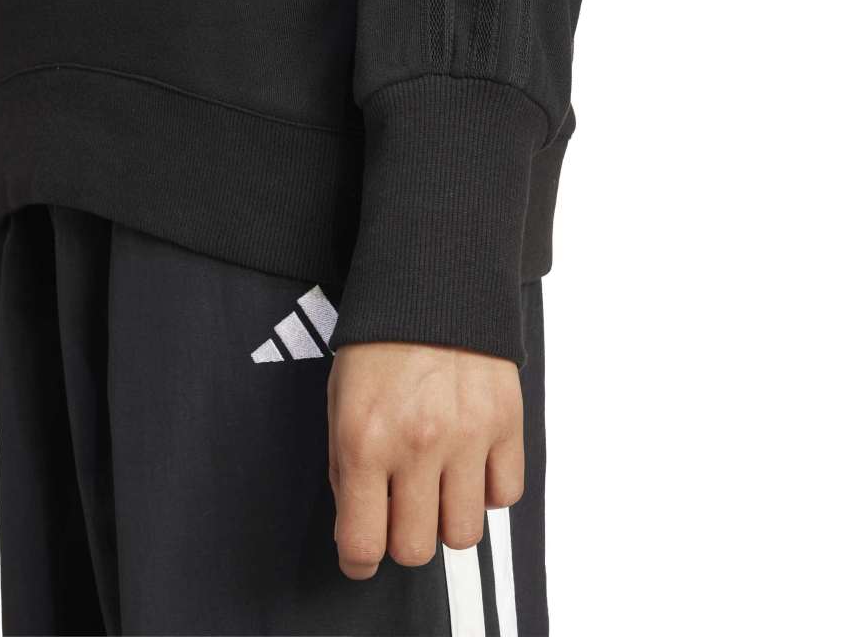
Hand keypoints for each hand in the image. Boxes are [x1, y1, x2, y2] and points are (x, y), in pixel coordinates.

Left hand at [328, 342, 523, 579]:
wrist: (432, 287)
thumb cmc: (379, 343)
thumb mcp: (339, 401)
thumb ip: (346, 467)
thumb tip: (360, 523)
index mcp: (367, 441)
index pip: (362, 543)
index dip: (358, 559)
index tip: (362, 552)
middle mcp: (418, 446)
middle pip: (415, 549)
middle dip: (403, 538)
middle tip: (401, 510)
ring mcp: (468, 436)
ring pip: (465, 534)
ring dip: (447, 519)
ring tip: (439, 487)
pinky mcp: (507, 423)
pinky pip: (505, 495)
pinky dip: (487, 490)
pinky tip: (470, 464)